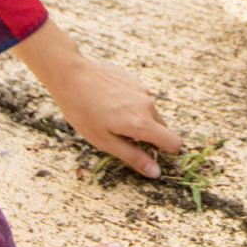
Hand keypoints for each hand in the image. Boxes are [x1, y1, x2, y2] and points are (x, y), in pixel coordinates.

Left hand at [26, 31, 182, 177]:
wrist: (71, 74)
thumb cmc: (83, 111)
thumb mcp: (104, 141)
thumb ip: (133, 156)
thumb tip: (155, 172)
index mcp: (142, 124)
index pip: (174, 143)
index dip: (166, 152)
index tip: (150, 153)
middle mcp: (147, 105)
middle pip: (162, 128)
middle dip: (149, 136)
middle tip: (122, 137)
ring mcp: (142, 90)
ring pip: (150, 113)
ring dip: (139, 119)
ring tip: (110, 117)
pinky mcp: (135, 80)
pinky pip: (141, 99)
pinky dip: (131, 105)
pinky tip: (109, 102)